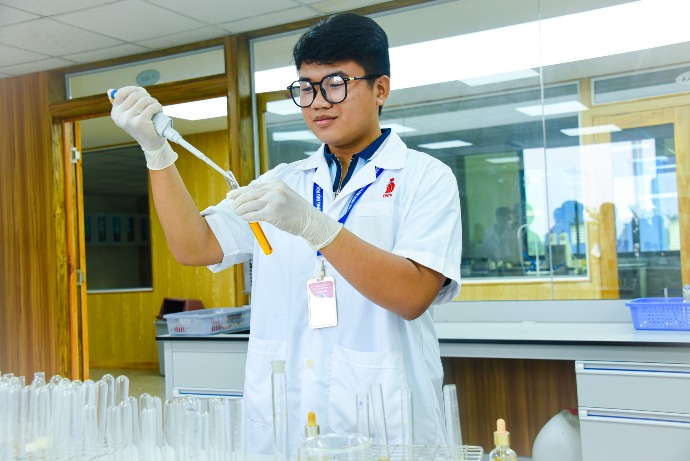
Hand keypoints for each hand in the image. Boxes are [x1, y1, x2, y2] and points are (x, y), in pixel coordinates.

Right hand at [109, 87, 164, 150]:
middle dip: (146, 96)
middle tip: (151, 103)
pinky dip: (158, 107)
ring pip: (144, 100)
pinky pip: (151, 107)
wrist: (151, 144)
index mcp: (115, 113)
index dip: (133, 89)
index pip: (121, 93)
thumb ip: (123, 103)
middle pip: (135, 95)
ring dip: (153, 102)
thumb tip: (110, 90)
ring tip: (155, 108)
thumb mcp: (130, 115)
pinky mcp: (140, 122)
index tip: (142, 92)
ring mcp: (129, 119)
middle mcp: (120, 116)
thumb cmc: (143, 126)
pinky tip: (158, 111)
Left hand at [227, 180, 341, 250]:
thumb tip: (249, 199)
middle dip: (237, 200)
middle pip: (249, 194)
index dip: (240, 191)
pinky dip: (247, 217)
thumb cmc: (296, 211)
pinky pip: (254, 215)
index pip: (253, 186)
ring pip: (250, 204)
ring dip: (240, 209)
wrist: (310, 221)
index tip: (231, 195)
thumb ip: (268, 195)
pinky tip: (244, 218)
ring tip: (236, 212)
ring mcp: (274, 201)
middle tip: (231, 205)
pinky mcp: (273, 213)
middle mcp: (275, 190)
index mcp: (276, 184)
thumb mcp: (283, 196)